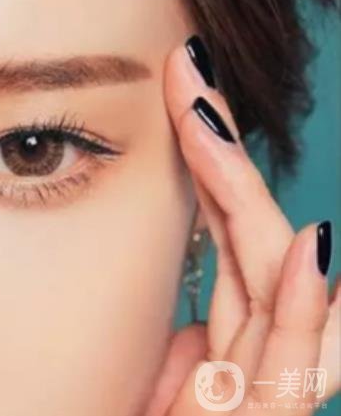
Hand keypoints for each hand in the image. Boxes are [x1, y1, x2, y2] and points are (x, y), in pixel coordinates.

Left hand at [146, 37, 339, 415]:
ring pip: (271, 292)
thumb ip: (177, 359)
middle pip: (246, 248)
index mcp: (222, 348)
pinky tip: (312, 250)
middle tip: (189, 82)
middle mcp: (249, 364)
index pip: (226, 246)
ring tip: (213, 122)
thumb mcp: (153, 394)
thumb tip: (186, 326)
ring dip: (248, 204)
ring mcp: (258, 400)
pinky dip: (302, 314)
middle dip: (220, 164)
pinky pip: (286, 375)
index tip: (188, 112)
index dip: (213, 177)